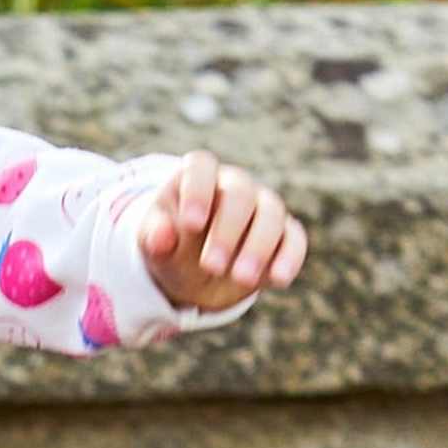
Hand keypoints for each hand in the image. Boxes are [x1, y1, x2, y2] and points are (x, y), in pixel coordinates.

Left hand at [137, 150, 307, 316]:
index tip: (191, 224)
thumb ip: (154, 238)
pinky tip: (278, 280)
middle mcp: (234, 185)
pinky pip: (294, 238)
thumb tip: (160, 236)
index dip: (198, 191)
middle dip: (226, 232)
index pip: (201, 167)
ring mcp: (262, 206)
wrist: (195, 272)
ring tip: (241, 279)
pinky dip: (289, 258)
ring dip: (258, 247)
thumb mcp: (154, 246)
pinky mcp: (284, 233)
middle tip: (210, 267)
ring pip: (271, 215)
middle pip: (239, 194)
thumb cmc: (172, 249)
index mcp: (197, 177)